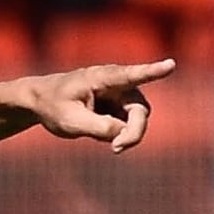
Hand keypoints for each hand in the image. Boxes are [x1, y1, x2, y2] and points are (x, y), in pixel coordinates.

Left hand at [26, 61, 172, 151]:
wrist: (44, 101)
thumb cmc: (54, 105)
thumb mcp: (70, 121)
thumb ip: (98, 127)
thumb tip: (123, 133)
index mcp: (102, 78)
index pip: (131, 75)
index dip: (152, 72)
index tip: (170, 65)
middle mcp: (117, 85)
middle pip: (139, 111)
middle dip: (133, 132)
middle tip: (117, 148)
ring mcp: (121, 97)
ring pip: (137, 121)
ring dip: (126, 136)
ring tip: (110, 146)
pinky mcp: (121, 109)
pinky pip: (128, 127)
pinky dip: (119, 136)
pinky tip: (98, 132)